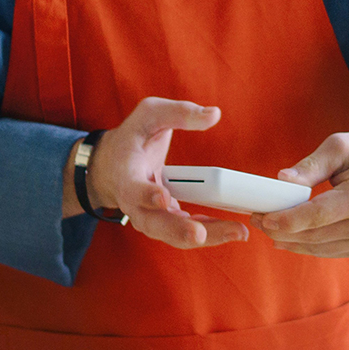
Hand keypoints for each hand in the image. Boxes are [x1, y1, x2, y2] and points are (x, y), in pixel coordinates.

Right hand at [83, 97, 248, 247]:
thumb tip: (214, 114)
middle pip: (154, 223)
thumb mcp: (150, 114)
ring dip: (206, 236)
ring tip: (236, 233)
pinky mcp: (164, 221)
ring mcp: (149, 216)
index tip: (163, 198)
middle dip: (178, 231)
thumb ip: (180, 113)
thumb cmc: (133, 137)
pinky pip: (184, 232)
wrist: (112, 164)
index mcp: (127, 174)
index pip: (133, 189)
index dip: (147, 195)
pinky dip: (208, 232)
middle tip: (201, 235)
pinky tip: (231, 229)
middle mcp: (135, 203)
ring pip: (173, 234)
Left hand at [254, 129, 348, 257]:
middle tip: (257, 218)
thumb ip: (311, 166)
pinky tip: (290, 234)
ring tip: (269, 224)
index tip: (262, 216)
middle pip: (313, 235)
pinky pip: (326, 250)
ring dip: (290, 239)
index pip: (316, 216)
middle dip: (281, 229)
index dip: (285, 220)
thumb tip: (280, 182)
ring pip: (317, 247)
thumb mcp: (342, 146)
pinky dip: (306, 243)